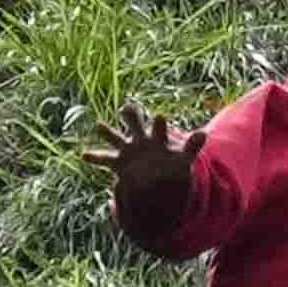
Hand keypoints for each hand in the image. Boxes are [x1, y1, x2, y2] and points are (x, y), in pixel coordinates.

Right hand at [80, 103, 197, 209]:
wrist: (159, 178)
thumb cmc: (171, 166)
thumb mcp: (183, 159)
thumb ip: (192, 146)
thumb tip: (203, 133)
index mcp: (158, 138)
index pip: (159, 127)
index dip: (160, 123)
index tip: (161, 116)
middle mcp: (142, 141)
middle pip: (136, 126)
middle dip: (132, 118)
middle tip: (127, 108)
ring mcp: (129, 150)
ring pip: (116, 139)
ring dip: (107, 132)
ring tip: (98, 125)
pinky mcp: (120, 162)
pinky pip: (105, 159)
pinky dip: (94, 157)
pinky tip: (84, 155)